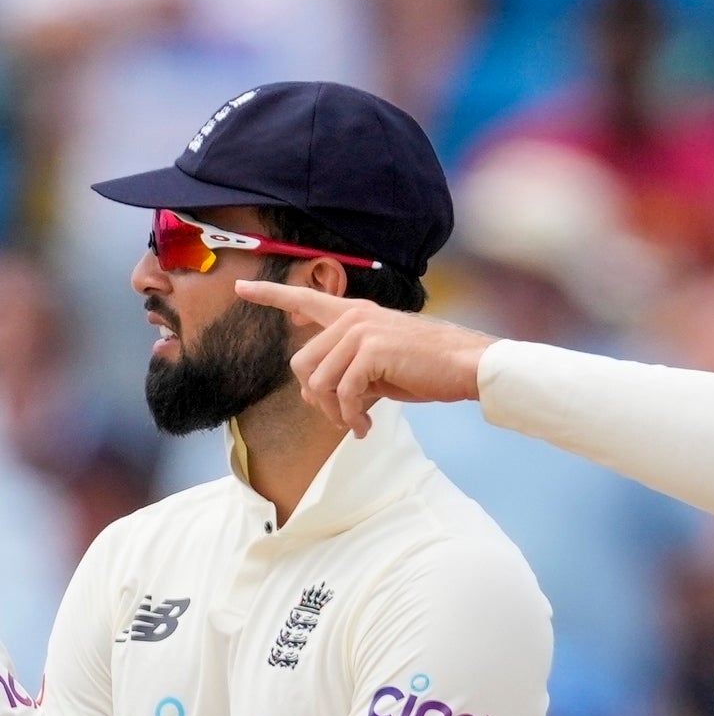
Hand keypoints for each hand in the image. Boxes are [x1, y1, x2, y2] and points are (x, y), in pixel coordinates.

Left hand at [241, 281, 492, 435]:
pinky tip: (364, 428)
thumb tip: (318, 396)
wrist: (469, 365)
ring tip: (355, 425)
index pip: (305, 298)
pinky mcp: (372, 351)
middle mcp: (354, 317)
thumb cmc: (431, 368)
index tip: (242, 288)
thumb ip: (349, 369)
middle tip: (339, 418)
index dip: (270, 295)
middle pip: (303, 363)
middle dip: (317, 399)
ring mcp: (361, 331)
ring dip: (334, 412)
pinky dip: (350, 416)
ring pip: (319, 380)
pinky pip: (344, 392)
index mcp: (356, 314)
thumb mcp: (382, 367)